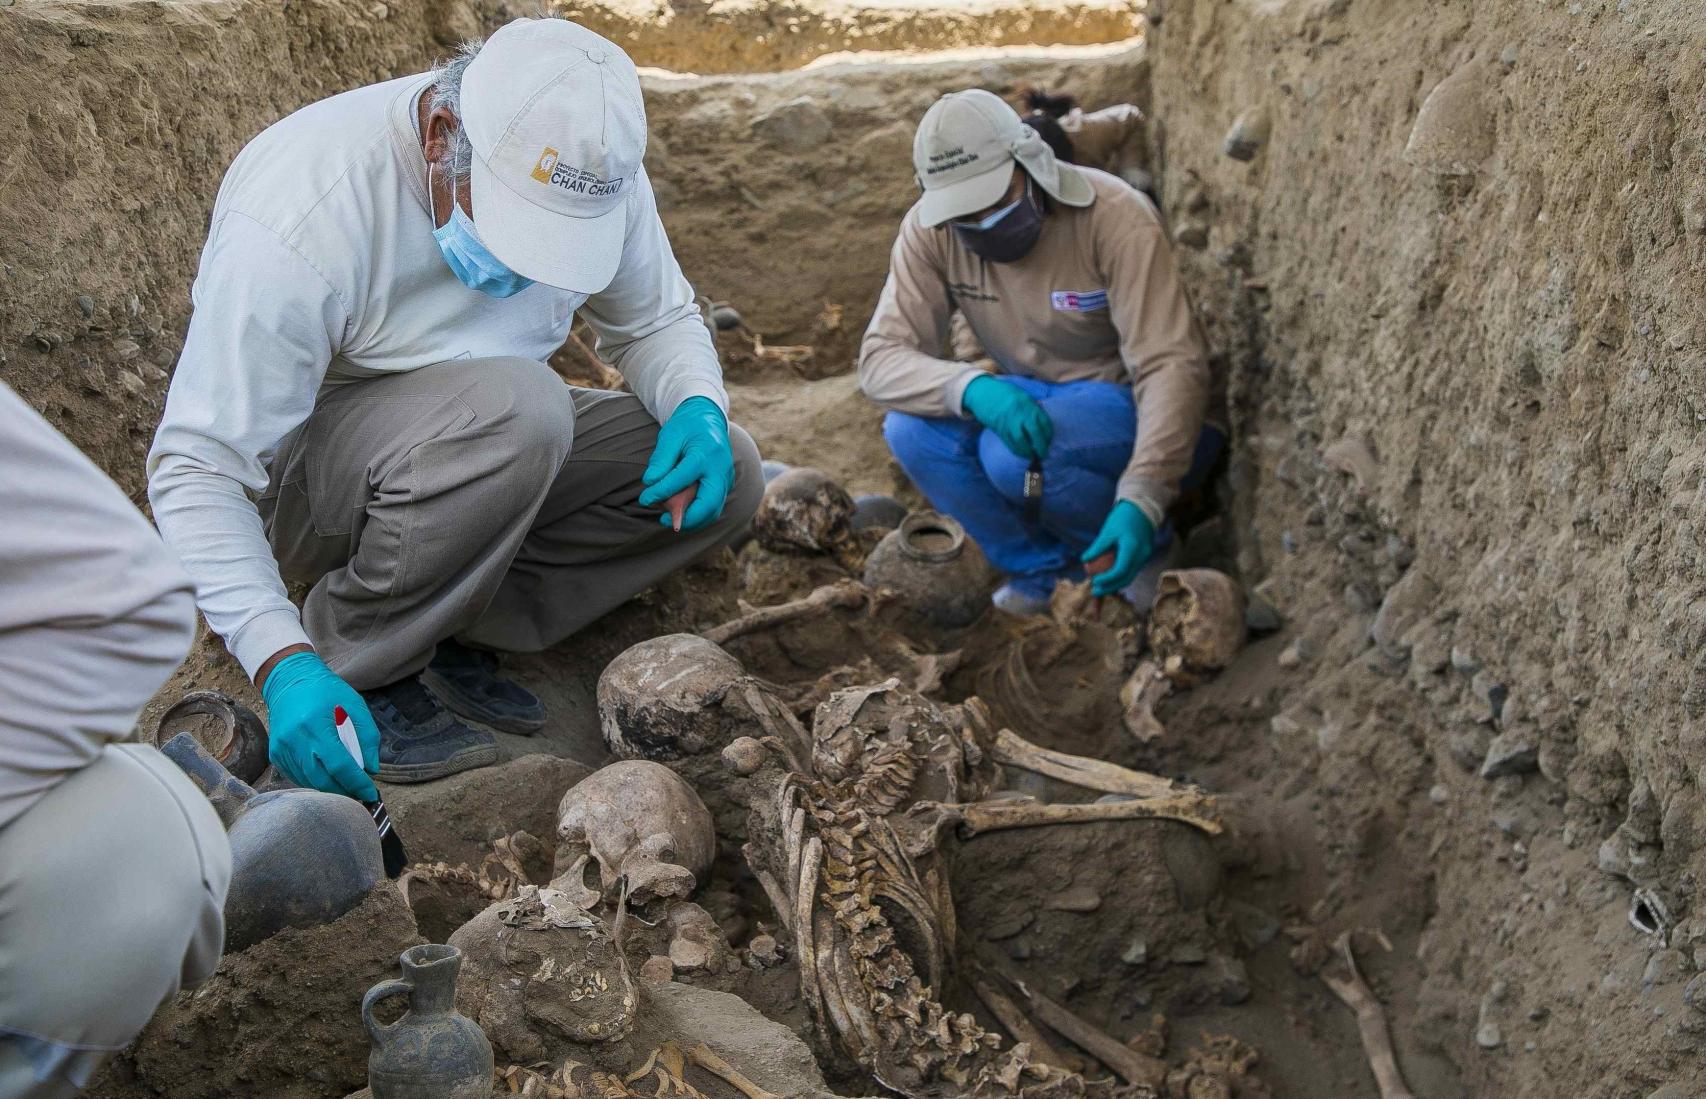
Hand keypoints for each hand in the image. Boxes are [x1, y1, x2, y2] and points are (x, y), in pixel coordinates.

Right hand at [259, 650, 380, 800]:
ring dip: (331, 789)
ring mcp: (282, 749)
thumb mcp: (356, 707)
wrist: (291, 681)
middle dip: (345, 791)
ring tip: (348, 787)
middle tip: (361, 794)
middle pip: (322, 779)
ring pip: (310, 781)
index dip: (356, 783)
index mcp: (315, 725)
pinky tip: (328, 777)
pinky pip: (298, 776)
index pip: (339, 764)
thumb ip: (367, 738)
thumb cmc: (328, 692)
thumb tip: (371, 769)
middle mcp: (294, 740)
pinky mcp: (275, 754)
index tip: (370, 794)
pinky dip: (315, 781)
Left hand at [637, 396, 733, 531]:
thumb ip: (661, 459)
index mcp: (705, 454)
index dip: (661, 491)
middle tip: (665, 521)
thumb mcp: (670, 435)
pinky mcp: (726, 486)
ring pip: (713, 511)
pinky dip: (698, 515)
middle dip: (687, 518)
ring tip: (670, 520)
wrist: (708, 420)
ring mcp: (726, 479)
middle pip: (708, 503)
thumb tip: (650, 482)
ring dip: (693, 521)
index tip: (644, 499)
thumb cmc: (687, 427)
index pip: (681, 479)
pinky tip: (681, 514)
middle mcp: (720, 470)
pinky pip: (714, 507)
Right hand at [961, 375, 1052, 458]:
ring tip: (1032, 456)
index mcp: (1029, 403)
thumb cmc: (1005, 393)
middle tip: (1043, 454)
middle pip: (1035, 433)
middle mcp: (1020, 412)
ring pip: (1021, 440)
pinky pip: (1010, 442)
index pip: (1044, 422)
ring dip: (1028, 451)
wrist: (983, 392)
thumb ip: (1032, 408)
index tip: (1049, 441)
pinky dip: (1017, 450)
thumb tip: (1042, 422)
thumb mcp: (1022, 396)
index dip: (1048, 435)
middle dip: (1041, 446)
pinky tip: (1022, 453)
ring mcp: (1009, 421)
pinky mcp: (999, 428)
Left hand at [1081, 501, 1156, 596]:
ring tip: (1100, 587)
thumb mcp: (1107, 531)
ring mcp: (1145, 556)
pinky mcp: (1144, 556)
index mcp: (1132, 547)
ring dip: (1116, 584)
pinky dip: (1121, 576)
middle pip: (1127, 578)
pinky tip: (1109, 578)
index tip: (1094, 581)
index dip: (1107, 579)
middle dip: (1111, 587)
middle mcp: (1141, 555)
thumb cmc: (1122, 518)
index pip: (1120, 570)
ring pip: (1131, 576)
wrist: (1141, 509)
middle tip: (1095, 591)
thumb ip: (1097, 547)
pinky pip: (1132, 571)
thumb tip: (1084, 560)